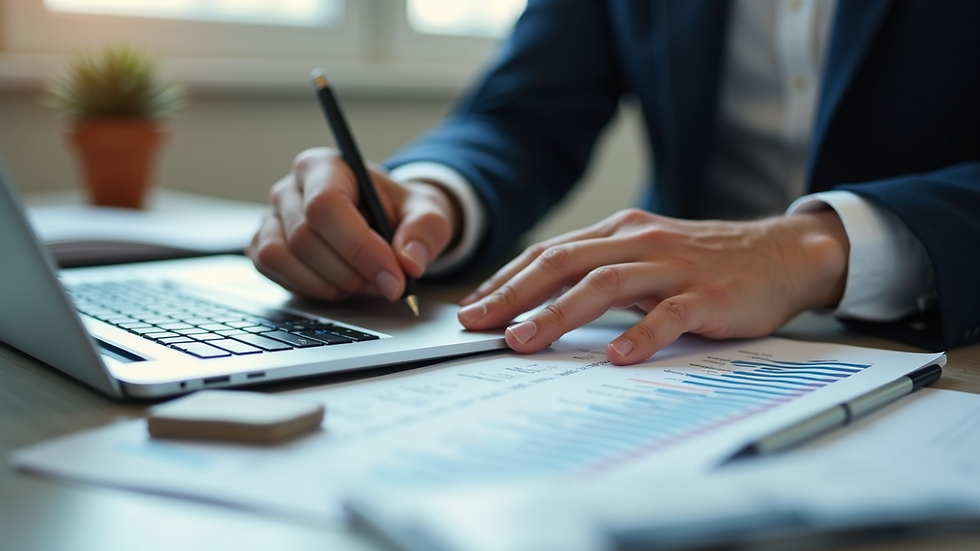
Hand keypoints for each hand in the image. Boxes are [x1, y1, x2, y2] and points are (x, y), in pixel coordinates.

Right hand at [247, 147, 458, 301]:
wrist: (385, 222)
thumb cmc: (400, 213)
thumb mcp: (427, 213)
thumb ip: (425, 231)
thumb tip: (410, 262)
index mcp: (326, 166)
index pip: (327, 205)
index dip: (360, 248)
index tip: (394, 278)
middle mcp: (291, 188)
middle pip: (305, 237)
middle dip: (351, 272)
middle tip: (386, 285)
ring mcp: (272, 217)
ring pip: (283, 257)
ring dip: (330, 283)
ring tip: (364, 283)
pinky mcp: (263, 246)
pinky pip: (271, 271)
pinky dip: (310, 288)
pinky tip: (339, 284)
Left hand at [456, 208, 848, 364]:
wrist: (780, 253)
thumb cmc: (705, 261)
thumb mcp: (645, 255)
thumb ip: (601, 272)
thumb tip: (542, 302)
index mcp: (619, 232)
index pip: (550, 253)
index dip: (507, 279)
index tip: (473, 306)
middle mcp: (640, 242)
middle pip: (564, 263)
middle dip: (513, 294)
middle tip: (477, 323)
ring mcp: (673, 267)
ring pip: (605, 286)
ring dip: (557, 314)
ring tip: (524, 341)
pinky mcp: (708, 294)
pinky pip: (668, 315)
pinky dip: (640, 335)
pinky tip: (617, 356)